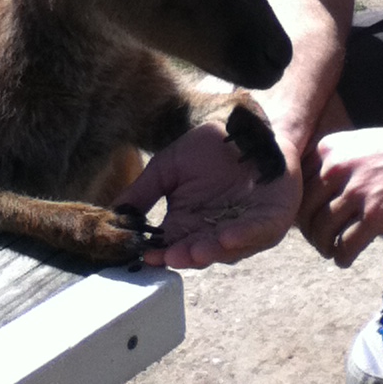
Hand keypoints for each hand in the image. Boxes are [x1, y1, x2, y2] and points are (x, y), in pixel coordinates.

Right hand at [115, 123, 301, 268]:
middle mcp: (215, 234)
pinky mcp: (271, 219)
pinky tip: (227, 237)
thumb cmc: (208, 148)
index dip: (159, 253)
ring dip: (212, 251)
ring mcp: (245, 230)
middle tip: (170, 256)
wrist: (247, 127)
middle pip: (199, 253)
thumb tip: (112, 216)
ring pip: (228, 249)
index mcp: (189, 226)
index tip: (144, 255)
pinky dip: (244, 236)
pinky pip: (259, 232)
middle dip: (185, 256)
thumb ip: (143, 191)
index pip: (171, 247)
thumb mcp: (168, 167)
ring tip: (195, 252)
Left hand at [298, 110, 382, 267]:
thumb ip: (335, 162)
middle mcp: (337, 168)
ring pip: (322, 231)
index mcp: (329, 149)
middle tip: (319, 240)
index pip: (299, 186)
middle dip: (310, 231)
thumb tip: (316, 194)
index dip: (302, 207)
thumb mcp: (359, 143)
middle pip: (307, 211)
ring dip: (324, 247)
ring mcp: (356, 192)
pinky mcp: (376, 216)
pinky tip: (345, 259)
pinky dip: (342, 257)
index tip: (308, 219)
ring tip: (331, 251)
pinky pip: (346, 245)